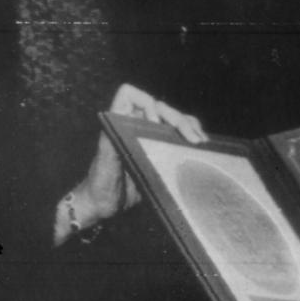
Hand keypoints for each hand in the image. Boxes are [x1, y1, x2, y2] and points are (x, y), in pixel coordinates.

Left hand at [57, 84, 206, 242]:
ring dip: (189, 126)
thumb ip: (110, 143)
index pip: (130, 95)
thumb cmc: (99, 184)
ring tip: (199, 142)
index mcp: (118, 122)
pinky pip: (179, 133)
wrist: (104, 205)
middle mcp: (135, 124)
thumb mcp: (103, 164)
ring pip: (174, 118)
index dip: (146, 103)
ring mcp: (150, 135)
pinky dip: (192, 135)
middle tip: (192, 139)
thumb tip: (120, 124)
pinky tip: (201, 145)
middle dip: (178, 119)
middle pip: (161, 107)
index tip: (155, 123)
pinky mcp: (161, 147)